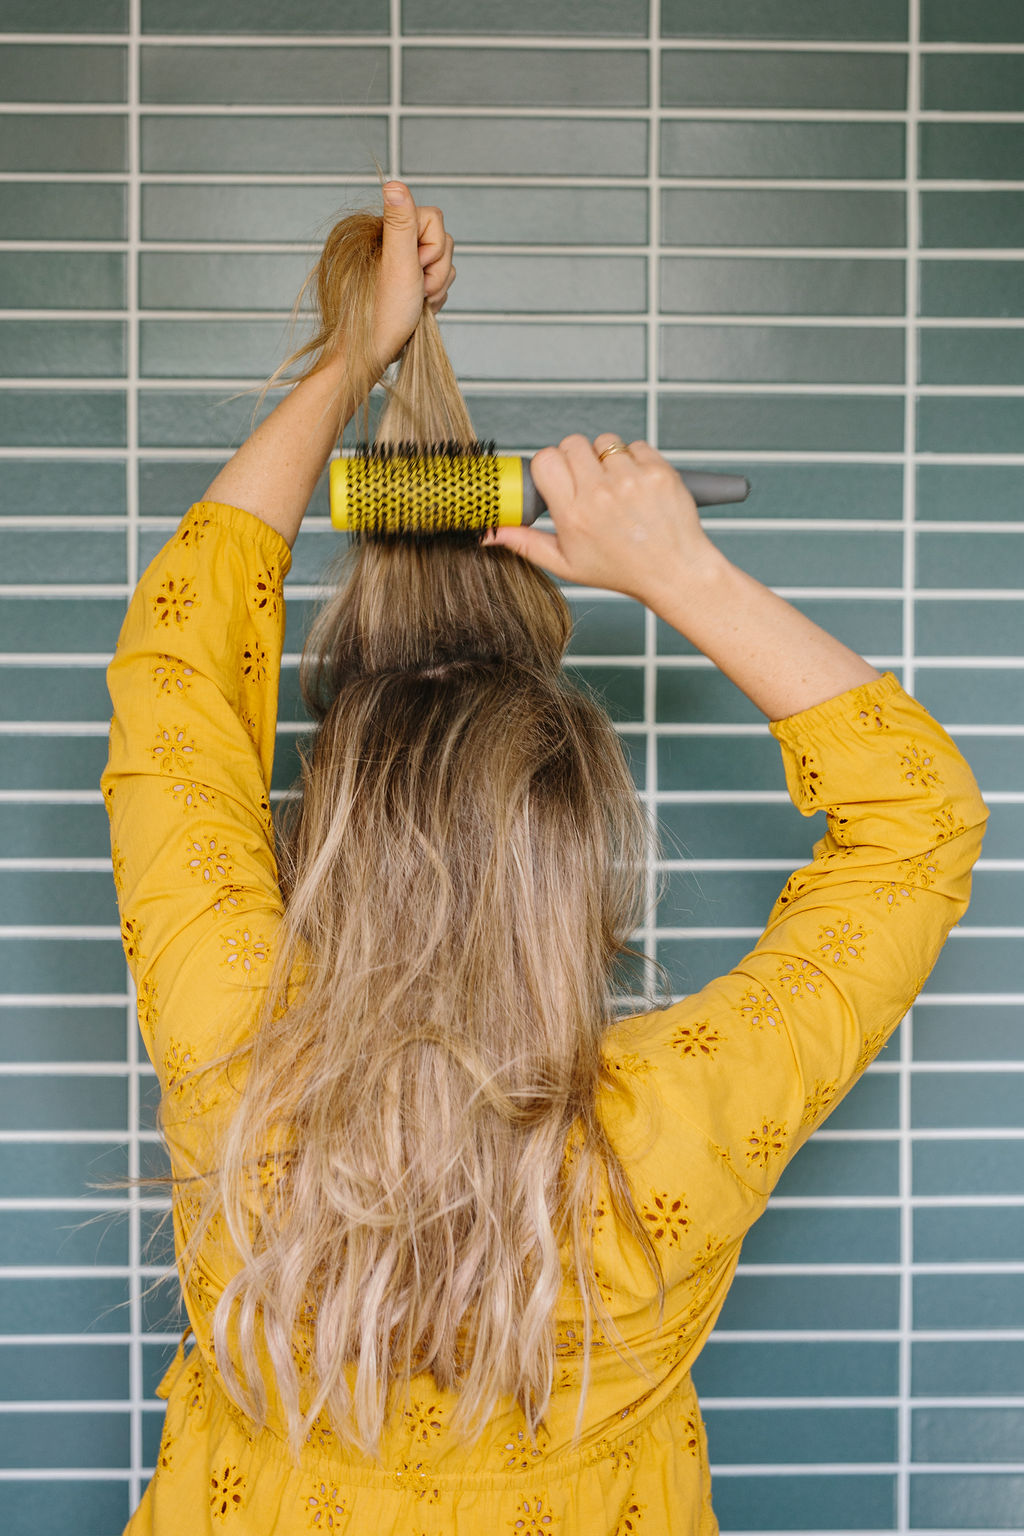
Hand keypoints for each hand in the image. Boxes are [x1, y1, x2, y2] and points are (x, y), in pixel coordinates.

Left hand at [373, 181, 455, 364]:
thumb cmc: (383, 312)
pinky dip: (432, 298)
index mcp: (389, 229)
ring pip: (442, 264)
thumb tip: (394, 183)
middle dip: (435, 271)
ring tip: (415, 302)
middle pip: (441, 241)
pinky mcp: (408, 282)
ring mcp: (403, 263)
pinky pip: (437, 282)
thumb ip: (401, 223)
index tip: (414, 269)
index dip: (431, 248)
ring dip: (435, 287)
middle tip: (415, 290)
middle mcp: (395, 242)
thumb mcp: (398, 264)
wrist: (371, 351)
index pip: (434, 218)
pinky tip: (417, 309)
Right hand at [485, 433, 719, 607]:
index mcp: (574, 514)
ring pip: (604, 441)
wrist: (675, 571)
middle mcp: (601, 493)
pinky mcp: (658, 471)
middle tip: (588, 484)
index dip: (550, 466)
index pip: (545, 460)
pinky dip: (635, 460)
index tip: (560, 480)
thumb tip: (490, 533)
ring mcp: (632, 479)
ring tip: (616, 488)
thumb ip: (525, 543)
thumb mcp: (566, 565)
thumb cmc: (622, 570)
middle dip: (576, 459)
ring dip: (606, 458)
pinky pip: (635, 445)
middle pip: (571, 443)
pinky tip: (638, 486)